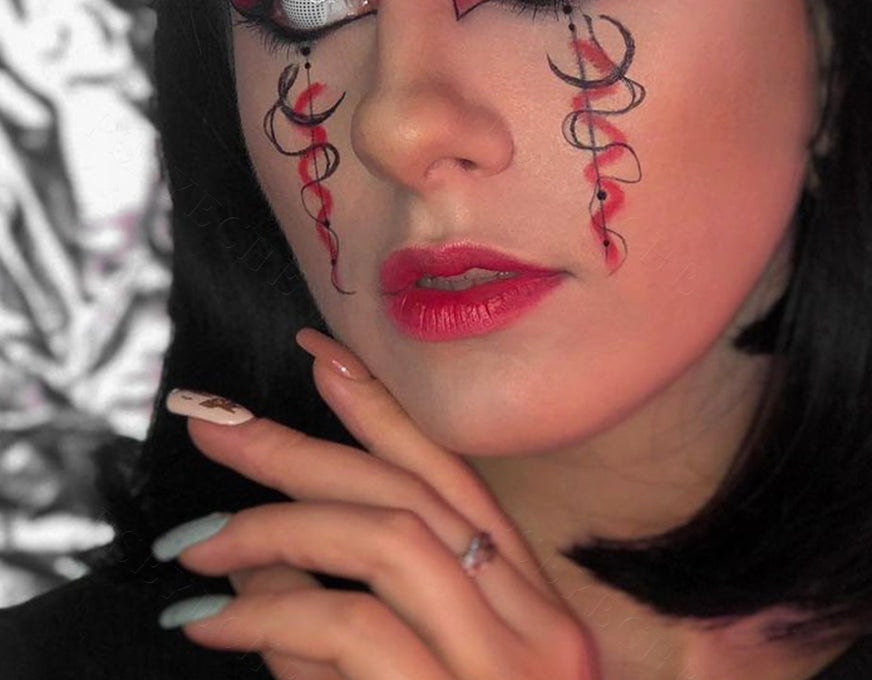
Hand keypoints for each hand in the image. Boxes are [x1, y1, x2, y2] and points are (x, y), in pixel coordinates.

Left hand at [161, 326, 600, 679]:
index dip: (385, 410)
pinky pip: (353, 630)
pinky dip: (275, 612)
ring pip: (389, 539)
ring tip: (198, 541)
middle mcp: (539, 627)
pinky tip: (219, 617)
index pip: (455, 480)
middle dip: (308, 445)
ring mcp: (508, 670)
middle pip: (414, 494)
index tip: (321, 356)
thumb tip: (269, 551)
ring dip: (279, 526)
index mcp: (535, 610)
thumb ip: (356, 623)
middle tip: (218, 425)